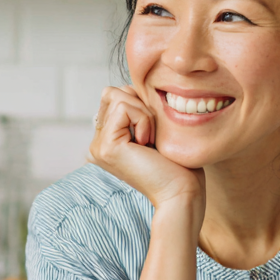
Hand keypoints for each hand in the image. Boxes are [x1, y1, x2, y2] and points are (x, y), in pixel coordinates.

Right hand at [89, 85, 204, 213]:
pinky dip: (144, 119)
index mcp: (107, 140)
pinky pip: (124, 107)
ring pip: (117, 95)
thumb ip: (139, 110)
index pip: (115, 96)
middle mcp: (97, 143)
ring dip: (144, 112)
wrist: (182, 193)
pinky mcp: (105, 146)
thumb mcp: (156, 128)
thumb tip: (131, 86)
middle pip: (112, 92)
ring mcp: (98, 145)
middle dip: (139, 104)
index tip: (154, 133)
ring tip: (151, 140)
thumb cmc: (178, 165)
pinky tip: (149, 143)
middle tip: (153, 135)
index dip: (140, 103)